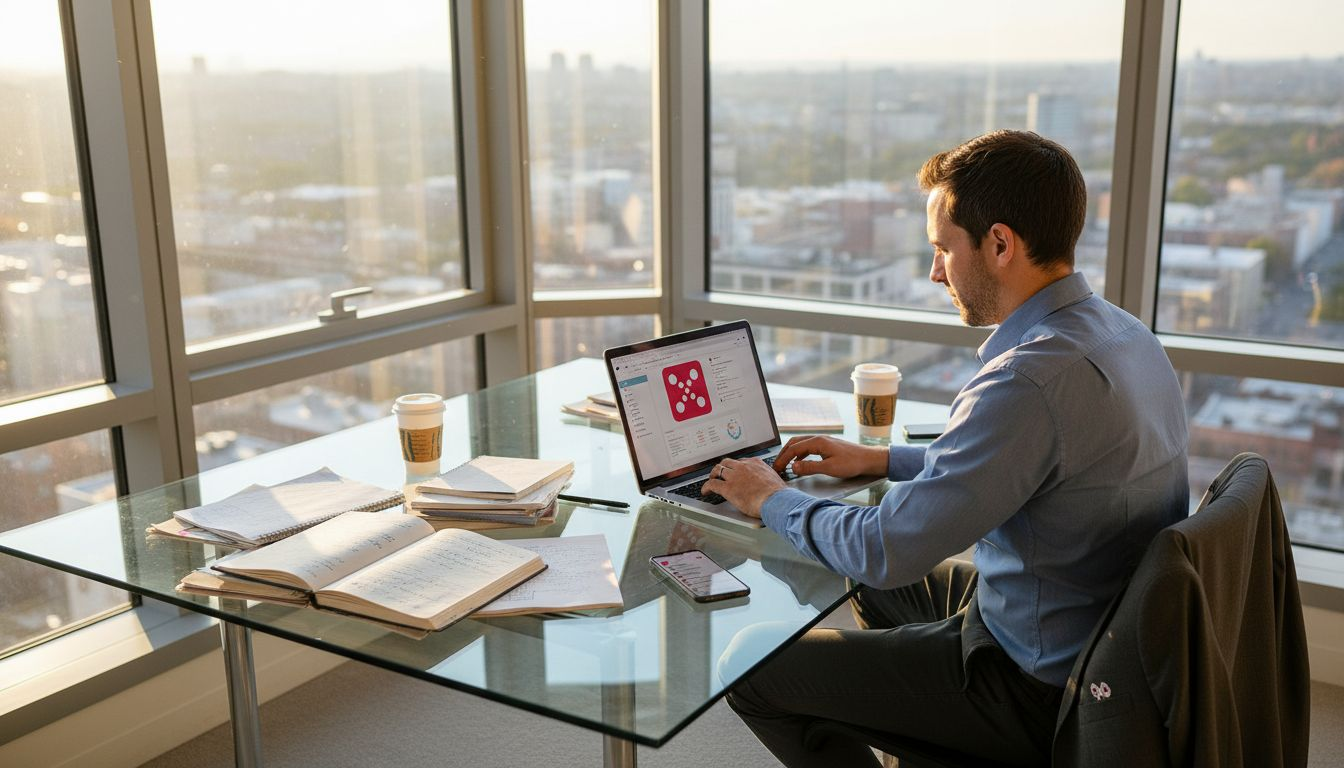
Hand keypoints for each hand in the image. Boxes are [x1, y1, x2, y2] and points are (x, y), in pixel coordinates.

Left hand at [702, 458, 786, 518]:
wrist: (776, 500)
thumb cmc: (778, 494)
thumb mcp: (774, 479)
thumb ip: (767, 479)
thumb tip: (768, 485)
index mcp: (756, 463)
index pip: (742, 461)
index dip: (736, 467)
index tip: (735, 471)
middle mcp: (744, 467)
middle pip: (727, 462)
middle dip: (723, 467)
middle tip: (720, 473)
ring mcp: (735, 476)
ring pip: (718, 470)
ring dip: (713, 474)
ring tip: (711, 479)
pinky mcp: (728, 488)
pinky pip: (712, 484)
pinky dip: (706, 487)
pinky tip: (705, 491)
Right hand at [772, 435, 886, 478]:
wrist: (869, 459)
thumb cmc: (852, 463)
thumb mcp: (830, 468)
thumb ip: (810, 467)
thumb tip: (793, 467)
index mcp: (817, 442)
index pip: (793, 449)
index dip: (783, 459)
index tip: (776, 469)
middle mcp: (818, 439)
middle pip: (794, 443)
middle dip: (783, 454)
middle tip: (777, 466)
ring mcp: (823, 441)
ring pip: (801, 444)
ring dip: (791, 453)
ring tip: (785, 464)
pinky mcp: (827, 446)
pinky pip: (808, 447)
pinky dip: (800, 454)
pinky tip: (800, 463)